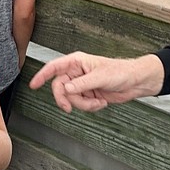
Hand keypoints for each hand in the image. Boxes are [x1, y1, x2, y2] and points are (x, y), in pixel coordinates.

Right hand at [29, 51, 163, 112]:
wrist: (135, 83)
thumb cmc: (121, 72)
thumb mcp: (100, 77)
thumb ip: (82, 84)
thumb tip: (66, 90)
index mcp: (77, 62)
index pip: (54, 68)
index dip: (42, 76)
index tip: (33, 85)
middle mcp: (77, 73)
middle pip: (60, 88)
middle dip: (66, 99)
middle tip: (68, 108)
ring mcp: (83, 85)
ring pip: (71, 99)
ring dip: (84, 104)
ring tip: (98, 101)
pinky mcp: (89, 95)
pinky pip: (82, 105)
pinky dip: (91, 107)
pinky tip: (102, 102)